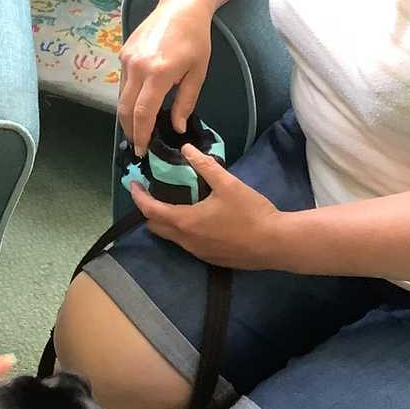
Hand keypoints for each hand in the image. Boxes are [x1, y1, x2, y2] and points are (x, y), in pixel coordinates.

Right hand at [118, 1, 212, 155]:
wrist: (181, 6)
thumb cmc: (196, 39)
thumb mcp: (198, 72)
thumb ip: (185, 102)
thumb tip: (176, 128)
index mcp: (158, 73)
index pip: (143, 112)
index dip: (141, 134)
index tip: (143, 149)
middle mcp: (137, 67)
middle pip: (126, 108)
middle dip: (130, 130)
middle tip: (138, 145)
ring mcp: (127, 60)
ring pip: (121, 97)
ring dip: (127, 116)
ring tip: (137, 128)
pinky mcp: (123, 54)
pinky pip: (123, 83)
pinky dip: (128, 98)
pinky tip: (137, 104)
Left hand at [130, 144, 284, 269]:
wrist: (276, 243)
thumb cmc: (251, 212)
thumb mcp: (228, 184)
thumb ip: (205, 165)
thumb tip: (186, 149)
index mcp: (185, 221)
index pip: (150, 210)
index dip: (138, 196)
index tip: (133, 184)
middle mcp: (186, 240)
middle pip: (156, 226)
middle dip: (149, 210)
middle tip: (152, 193)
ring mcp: (197, 253)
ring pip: (171, 237)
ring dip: (165, 221)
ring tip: (172, 203)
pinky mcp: (210, 259)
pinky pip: (187, 244)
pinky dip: (182, 231)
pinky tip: (195, 220)